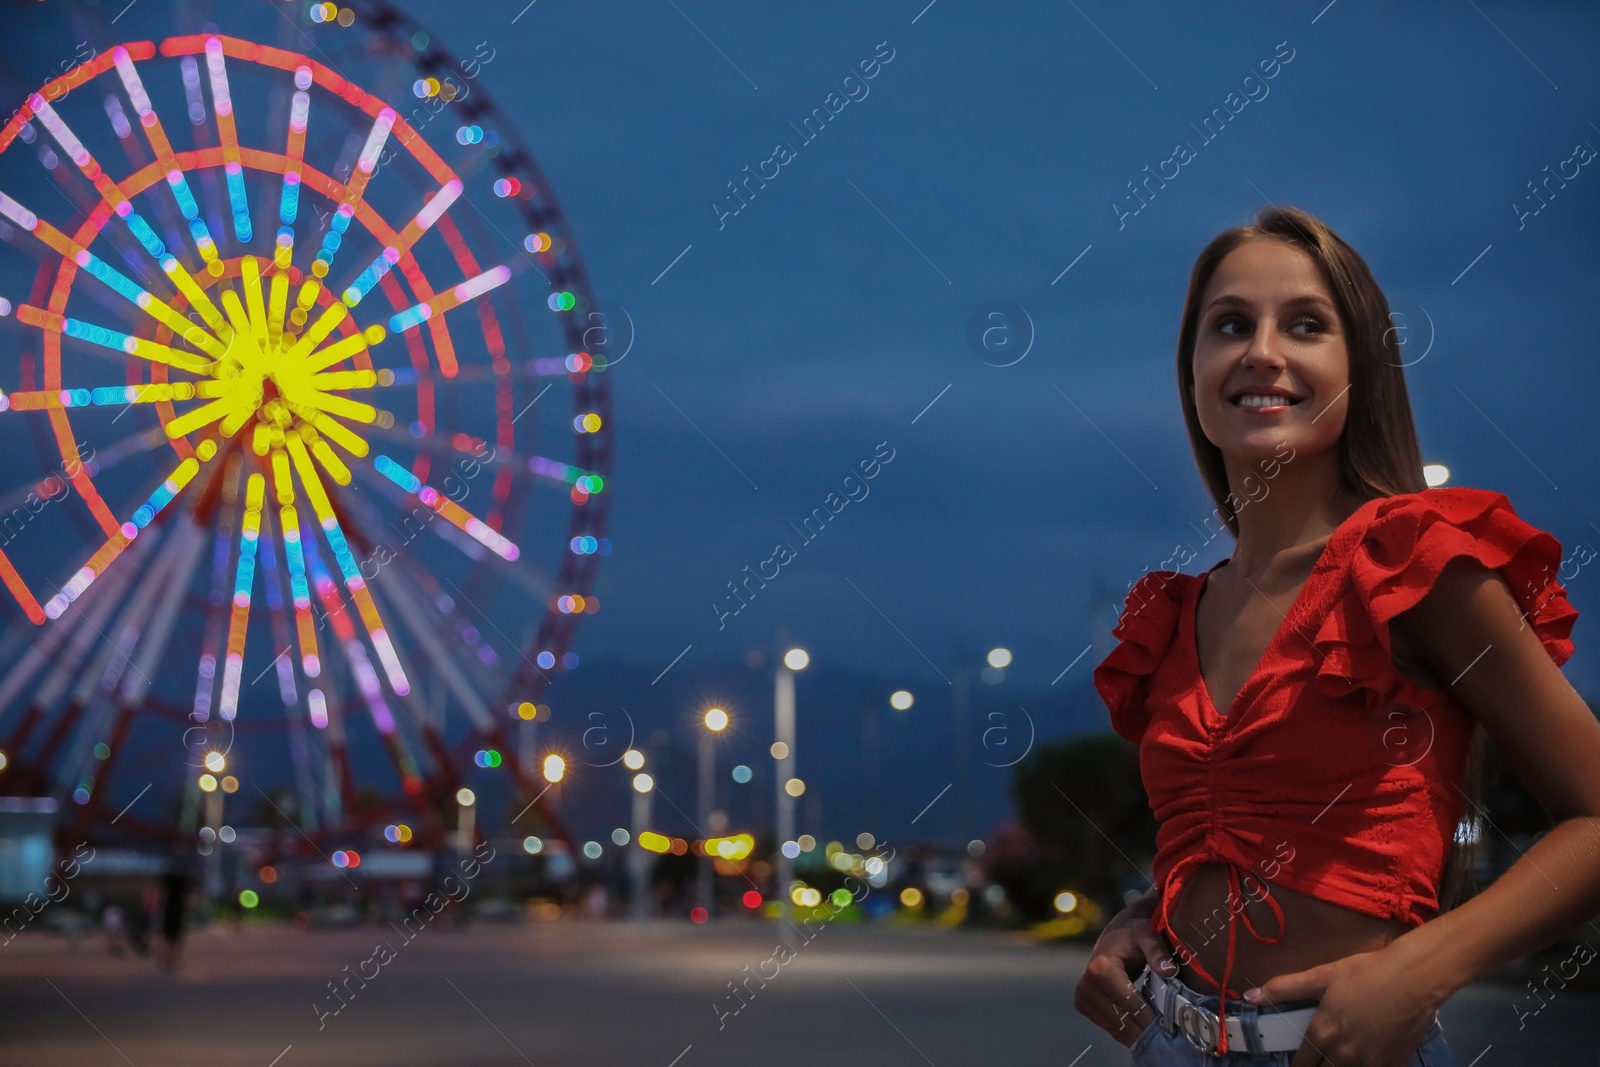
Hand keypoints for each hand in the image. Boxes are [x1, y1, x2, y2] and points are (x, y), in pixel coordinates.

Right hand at [1074, 896, 1180, 1047]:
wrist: (1112, 940)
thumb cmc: (1132, 937)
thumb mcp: (1146, 936)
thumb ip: (1157, 951)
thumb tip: (1169, 971)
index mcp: (1101, 968)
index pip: (1129, 1005)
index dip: (1151, 1018)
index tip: (1171, 1027)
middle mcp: (1086, 984)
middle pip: (1121, 1020)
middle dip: (1144, 1030)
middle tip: (1166, 1036)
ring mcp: (1081, 996)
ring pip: (1114, 1028)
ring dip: (1136, 1035)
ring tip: (1156, 1036)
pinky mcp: (1081, 1004)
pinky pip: (1107, 1027)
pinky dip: (1125, 1032)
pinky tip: (1141, 1030)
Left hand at [1241, 947, 1441, 1066]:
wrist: (1414, 979)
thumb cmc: (1365, 974)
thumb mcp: (1321, 976)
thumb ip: (1284, 988)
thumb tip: (1249, 997)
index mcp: (1322, 1033)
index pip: (1301, 1065)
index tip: (1299, 1065)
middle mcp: (1343, 1054)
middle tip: (1317, 1062)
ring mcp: (1369, 1064)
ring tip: (1336, 1062)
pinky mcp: (1393, 1066)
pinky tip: (1364, 1063)